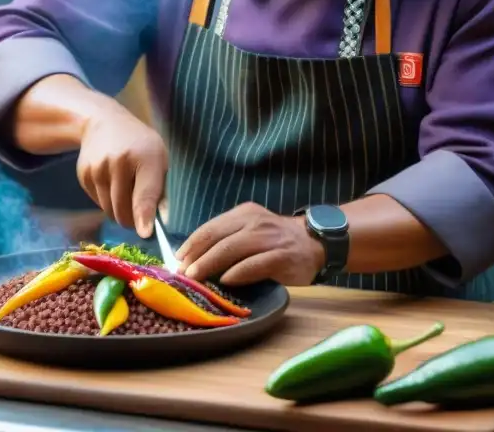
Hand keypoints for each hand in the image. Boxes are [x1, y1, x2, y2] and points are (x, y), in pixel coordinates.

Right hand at [77, 105, 166, 238]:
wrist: (104, 122)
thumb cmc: (140, 144)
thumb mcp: (159, 159)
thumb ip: (160, 191)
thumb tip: (159, 222)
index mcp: (145, 158)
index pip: (144, 194)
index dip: (144, 217)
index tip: (145, 234)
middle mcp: (118, 163)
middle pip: (123, 209)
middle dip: (132, 220)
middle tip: (139, 217)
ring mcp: (98, 169)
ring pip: (109, 210)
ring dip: (119, 212)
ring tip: (126, 193)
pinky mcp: (84, 175)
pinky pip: (98, 203)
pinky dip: (107, 202)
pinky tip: (112, 183)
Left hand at [175, 202, 325, 286]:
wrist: (316, 242)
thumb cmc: (276, 240)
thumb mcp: (251, 230)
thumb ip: (228, 239)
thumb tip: (194, 258)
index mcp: (244, 214)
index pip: (211, 227)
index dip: (191, 243)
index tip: (177, 258)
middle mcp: (255, 222)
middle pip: (217, 237)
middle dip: (196, 255)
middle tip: (181, 272)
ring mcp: (269, 238)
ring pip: (232, 249)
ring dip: (210, 264)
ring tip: (195, 277)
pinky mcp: (282, 256)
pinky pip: (255, 264)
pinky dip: (237, 272)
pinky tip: (225, 280)